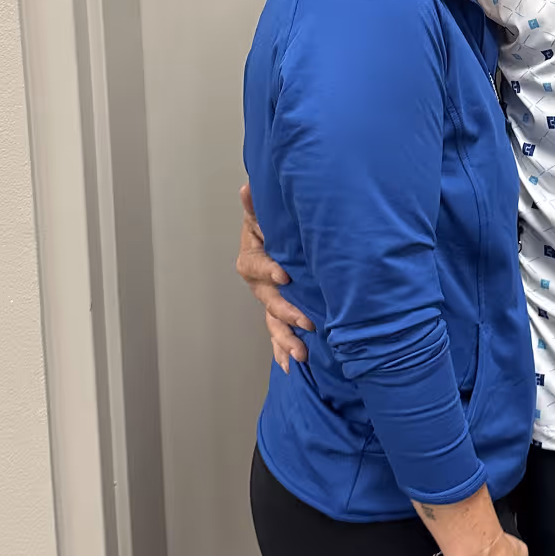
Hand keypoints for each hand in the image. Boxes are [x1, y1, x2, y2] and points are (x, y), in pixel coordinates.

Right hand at [236, 183, 311, 370]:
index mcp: (254, 257)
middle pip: (267, 301)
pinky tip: (290, 367)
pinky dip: (282, 351)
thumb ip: (258, 206)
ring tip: (301, 355)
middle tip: (307, 320)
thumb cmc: (274, 224)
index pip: (256, 265)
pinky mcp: (279, 312)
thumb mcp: (266, 213)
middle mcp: (259, 282)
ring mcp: (269, 299)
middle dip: (287, 312)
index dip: (268, 270)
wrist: (280, 237)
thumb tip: (247, 188)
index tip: (285, 276)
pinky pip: (277, 334)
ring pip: (273, 322)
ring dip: (285, 340)